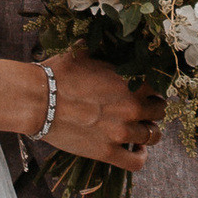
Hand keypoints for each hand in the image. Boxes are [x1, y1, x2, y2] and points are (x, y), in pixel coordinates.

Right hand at [40, 47, 163, 171]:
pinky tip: (137, 150)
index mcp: (130, 80)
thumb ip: (103, 50)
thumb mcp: (84, 52)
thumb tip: (107, 36)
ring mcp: (121, 131)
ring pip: (153, 136)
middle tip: (142, 109)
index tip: (146, 90)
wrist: (37, 100)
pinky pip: (137, 162)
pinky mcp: (107, 152)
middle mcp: (131, 106)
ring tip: (140, 129)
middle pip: (160, 111)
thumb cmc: (57, 74)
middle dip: (152, 109)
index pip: (159, 85)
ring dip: (148, 131)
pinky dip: (141, 156)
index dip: (153, 88)